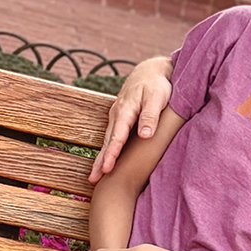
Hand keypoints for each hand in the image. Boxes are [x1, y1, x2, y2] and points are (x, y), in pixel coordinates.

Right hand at [90, 57, 172, 182]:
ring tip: (95, 177)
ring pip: (108, 140)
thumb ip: (150, 116)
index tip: (106, 168)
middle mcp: (117, 115)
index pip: (117, 137)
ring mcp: (117, 117)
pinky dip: (108, 150)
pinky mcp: (121, 120)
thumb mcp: (157, 98)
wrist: (151, 71)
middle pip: (108, 141)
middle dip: (100, 161)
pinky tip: (105, 162)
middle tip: (94, 179)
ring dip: (101, 158)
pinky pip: (113, 137)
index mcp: (125, 111)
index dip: (112, 153)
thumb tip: (144, 136)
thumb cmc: (157, 85)